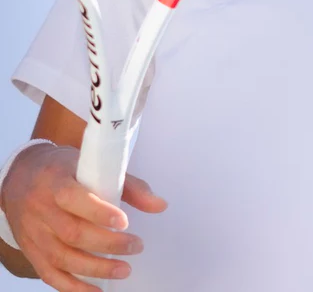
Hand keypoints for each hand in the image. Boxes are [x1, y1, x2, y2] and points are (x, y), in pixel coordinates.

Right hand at [0, 142, 166, 290]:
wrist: (21, 177)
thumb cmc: (64, 169)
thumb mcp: (92, 165)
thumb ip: (128, 185)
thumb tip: (161, 205)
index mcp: (56, 181)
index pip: (74, 199)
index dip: (99, 212)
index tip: (124, 221)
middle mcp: (41, 209)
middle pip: (73, 233)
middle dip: (108, 243)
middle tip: (136, 246)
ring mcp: (34, 233)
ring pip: (62, 257)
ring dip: (96, 268)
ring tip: (124, 269)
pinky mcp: (32, 251)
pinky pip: (50, 274)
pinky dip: (73, 286)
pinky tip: (96, 289)